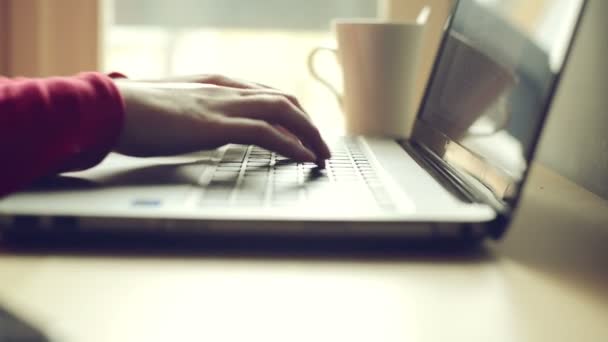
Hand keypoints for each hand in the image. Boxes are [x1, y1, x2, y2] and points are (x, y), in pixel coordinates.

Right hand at [113, 74, 330, 165]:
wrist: (109, 109)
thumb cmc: (133, 112)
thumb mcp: (173, 109)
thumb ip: (194, 114)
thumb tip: (200, 127)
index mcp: (216, 84)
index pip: (266, 93)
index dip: (291, 112)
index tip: (304, 129)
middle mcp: (226, 89)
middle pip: (284, 100)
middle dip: (308, 123)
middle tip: (322, 144)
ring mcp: (223, 105)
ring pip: (283, 112)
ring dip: (308, 134)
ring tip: (322, 154)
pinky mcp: (216, 125)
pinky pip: (266, 133)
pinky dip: (291, 145)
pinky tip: (303, 157)